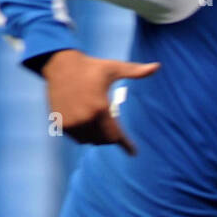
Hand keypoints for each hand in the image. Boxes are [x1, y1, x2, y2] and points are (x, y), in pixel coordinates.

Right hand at [41, 50, 159, 154]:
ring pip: (91, 141)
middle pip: (104, 140)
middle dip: (111, 136)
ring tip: (97, 119)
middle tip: (111, 124)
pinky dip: (85, 134)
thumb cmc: (91, 67)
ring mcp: (72, 123)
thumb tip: (157, 66)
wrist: (59, 64)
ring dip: (98, 135)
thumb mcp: (113, 68)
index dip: (126, 145)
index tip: (133, 152)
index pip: (116, 135)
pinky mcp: (62, 124)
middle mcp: (85, 118)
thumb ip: (135, 71)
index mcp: (100, 107)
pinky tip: (85, 120)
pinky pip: (78, 138)